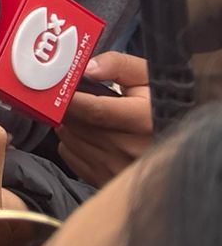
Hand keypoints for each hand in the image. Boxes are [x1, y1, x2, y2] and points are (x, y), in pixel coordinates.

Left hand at [58, 52, 151, 186]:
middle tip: (73, 96)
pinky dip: (72, 142)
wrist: (186, 142)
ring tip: (89, 115)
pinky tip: (90, 135)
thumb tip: (88, 68)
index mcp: (145, 121)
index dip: (70, 97)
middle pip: (77, 124)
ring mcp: (117, 168)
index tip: (59, 87)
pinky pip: (70, 156)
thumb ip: (119, 65)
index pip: (94, 110)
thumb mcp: (150, 78)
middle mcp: (130, 148)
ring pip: (70, 139)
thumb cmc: (164, 105)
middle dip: (68, 107)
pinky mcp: (106, 180)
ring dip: (70, 124)